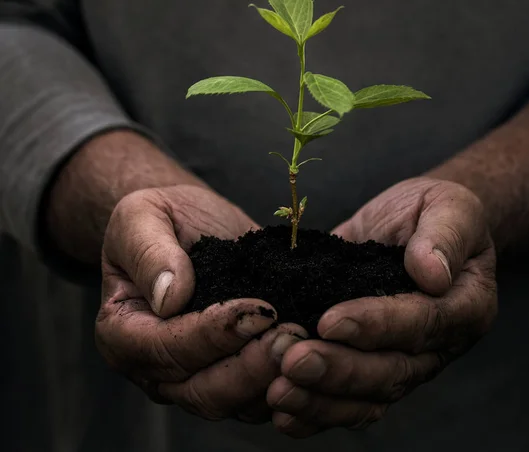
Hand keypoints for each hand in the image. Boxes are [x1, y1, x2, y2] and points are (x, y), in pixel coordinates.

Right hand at [96, 185, 306, 422]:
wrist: (189, 223)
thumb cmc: (159, 218)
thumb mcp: (141, 218)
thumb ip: (150, 253)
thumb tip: (171, 297)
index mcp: (123, 332)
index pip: (166, 349)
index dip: (213, 334)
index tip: (258, 310)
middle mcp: (155, 367)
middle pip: (202, 390)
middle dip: (250, 367)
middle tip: (291, 336)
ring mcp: (195, 375)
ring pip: (235, 402)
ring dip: (272, 378)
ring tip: (305, 343)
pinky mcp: (231, 370)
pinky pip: (257, 394)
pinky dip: (286, 382)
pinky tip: (313, 355)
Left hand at [266, 177, 496, 436]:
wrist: (416, 221)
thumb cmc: (436, 211)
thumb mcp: (451, 208)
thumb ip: (444, 236)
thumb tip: (432, 273)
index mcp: (464, 306)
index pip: (421, 323)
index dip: (376, 326)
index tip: (331, 321)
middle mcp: (436, 344)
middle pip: (390, 371)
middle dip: (339, 369)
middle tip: (294, 361)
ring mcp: (403, 358)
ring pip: (367, 395)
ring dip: (321, 400)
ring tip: (279, 393)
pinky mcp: (371, 359)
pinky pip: (350, 398)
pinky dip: (317, 410)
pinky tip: (283, 413)